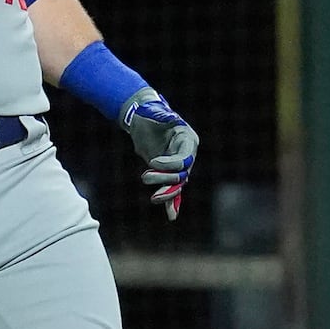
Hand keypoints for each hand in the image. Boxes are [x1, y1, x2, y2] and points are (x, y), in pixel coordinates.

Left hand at [120, 87, 198, 222]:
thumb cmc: (150, 113)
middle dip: (164, 179)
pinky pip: (173, 190)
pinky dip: (172, 202)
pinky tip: (172, 216)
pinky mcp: (168, 173)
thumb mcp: (155, 113)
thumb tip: (171, 118)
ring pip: (176, 185)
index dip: (170, 164)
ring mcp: (178, 165)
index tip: (152, 162)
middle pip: (180, 174)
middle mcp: (187, 154)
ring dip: (166, 193)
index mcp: (188, 140)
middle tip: (144, 176)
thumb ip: (164, 117)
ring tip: (153, 198)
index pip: (184, 159)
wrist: (142, 119)